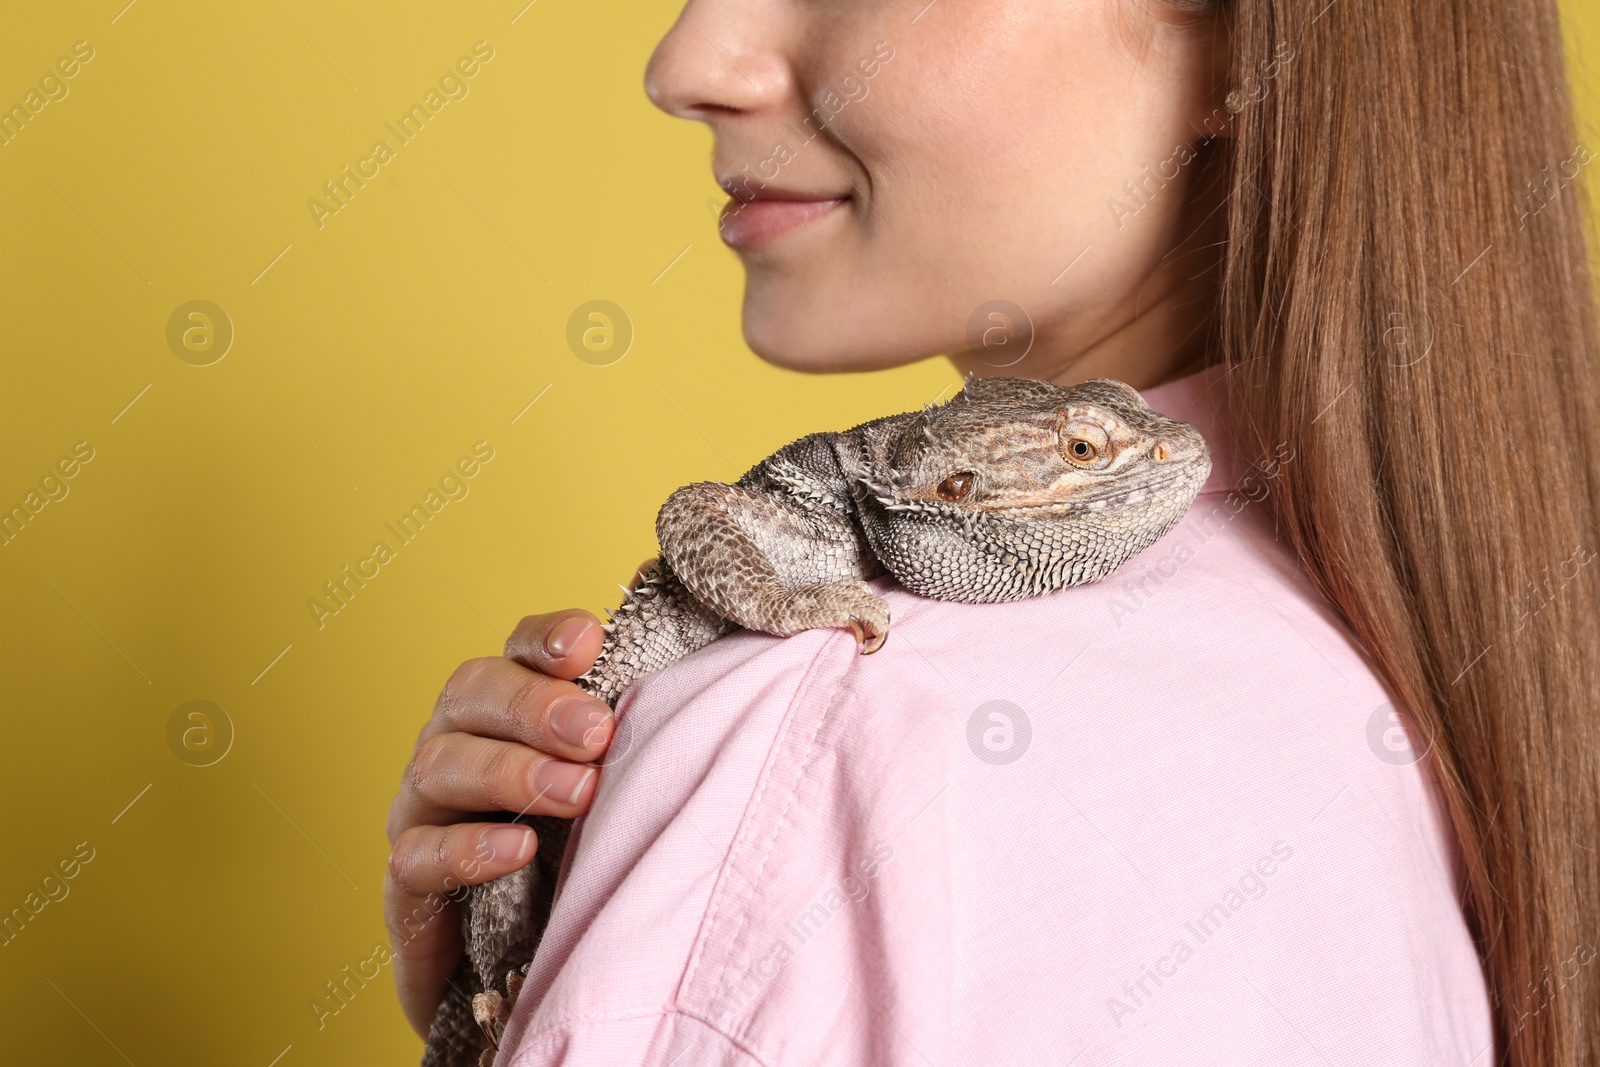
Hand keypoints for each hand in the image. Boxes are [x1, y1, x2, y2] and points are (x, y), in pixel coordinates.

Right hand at [384, 559, 652, 1037]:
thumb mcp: (625, 779)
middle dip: (534, 705)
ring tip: (575, 791)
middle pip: (472, 692)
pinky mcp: (408, 888)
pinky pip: (419, 856)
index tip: (589, 640)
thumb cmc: (586, 856)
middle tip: (596, 733)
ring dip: (511, 772)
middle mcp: (459, 743)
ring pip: (441, 765)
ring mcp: (425, 812)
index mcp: (512, 707)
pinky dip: (468, 848)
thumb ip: (645, 705)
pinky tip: (518, 850)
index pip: (520, 649)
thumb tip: (678, 602)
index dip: (546, 638)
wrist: (538, 969)